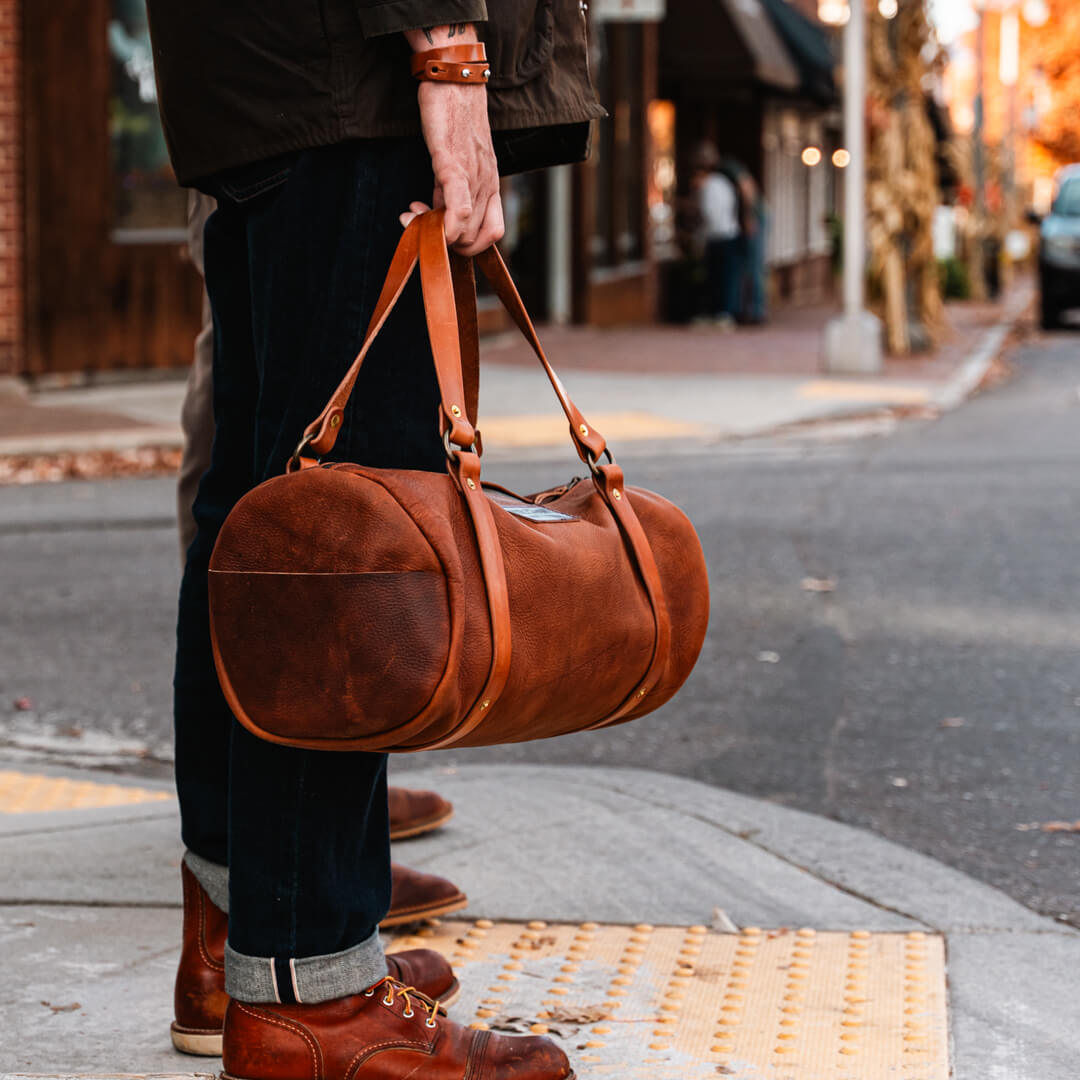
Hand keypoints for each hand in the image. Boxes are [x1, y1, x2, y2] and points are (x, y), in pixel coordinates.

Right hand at [401, 25, 503, 254]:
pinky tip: (416, 214)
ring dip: (437, 236)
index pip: (491, 234)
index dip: (464, 243)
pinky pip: (458, 210)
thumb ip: (450, 188)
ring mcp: (474, 178)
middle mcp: (487, 186)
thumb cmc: (454, 115)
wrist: (454, 77)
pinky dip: (442, 225)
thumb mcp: (457, 159)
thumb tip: (436, 212)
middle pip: (479, 241)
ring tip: (413, 216)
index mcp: (490, 186)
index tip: (438, 229)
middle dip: (449, 246)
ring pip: (467, 232)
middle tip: (421, 226)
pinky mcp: (455, 165)